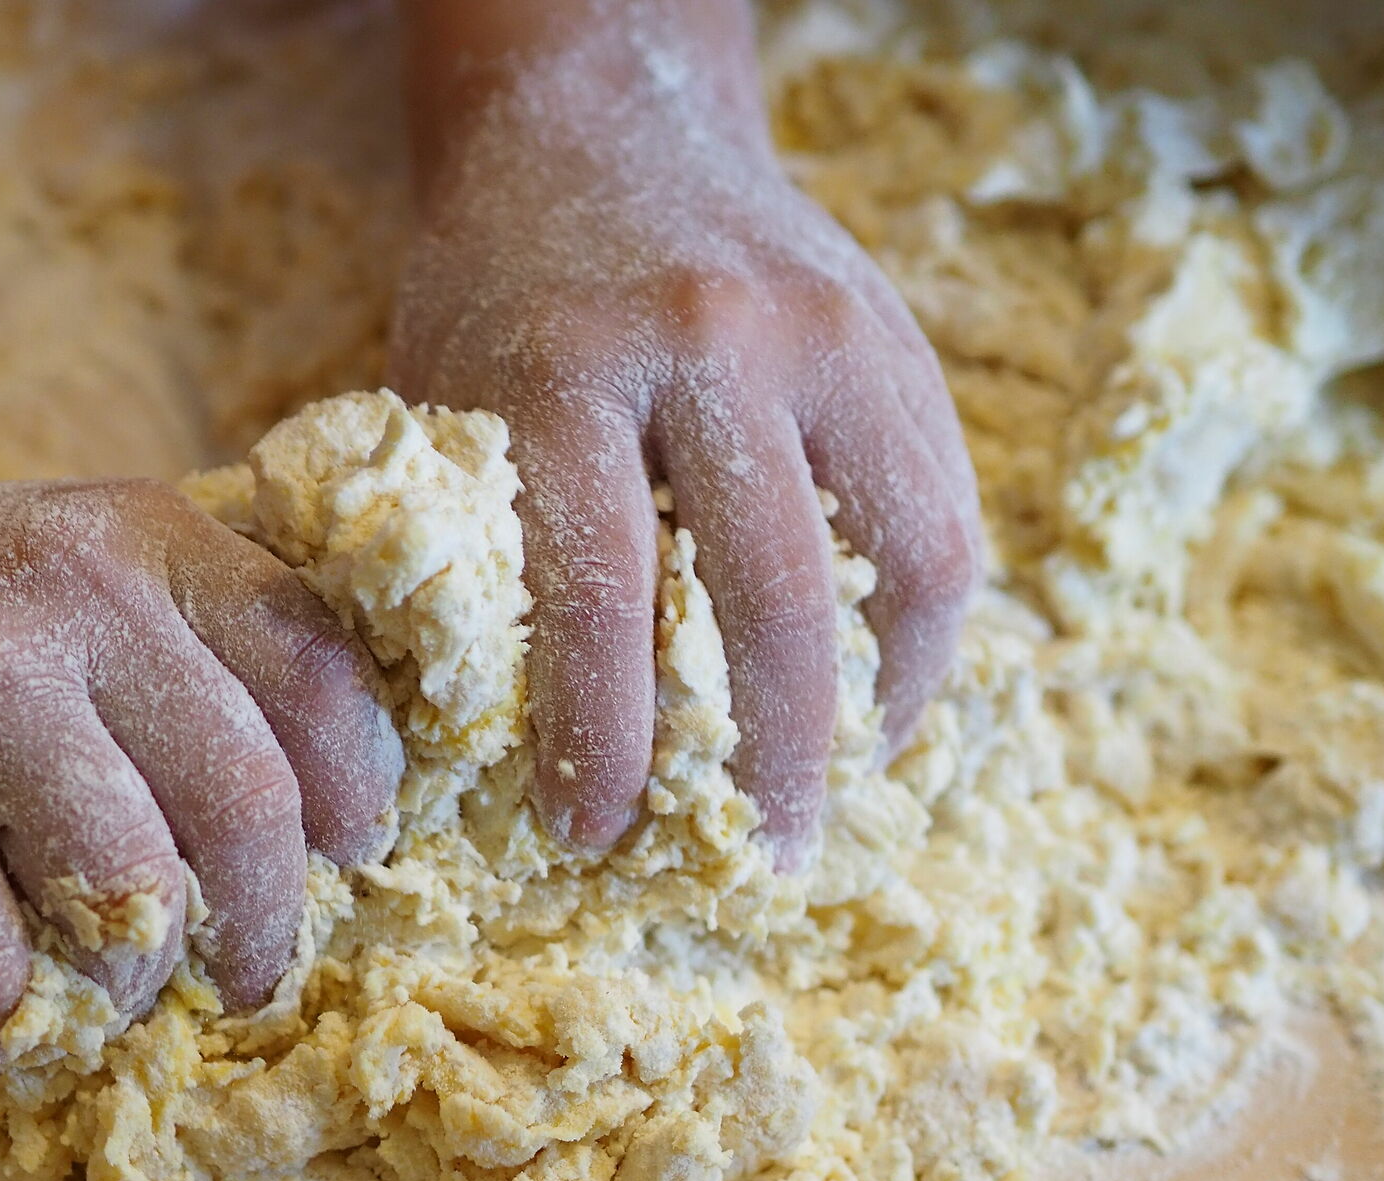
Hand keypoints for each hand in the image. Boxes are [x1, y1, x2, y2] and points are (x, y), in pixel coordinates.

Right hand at [0, 477, 402, 1056]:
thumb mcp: (84, 571)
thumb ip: (203, 648)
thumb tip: (341, 823)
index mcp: (145, 537)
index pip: (317, 675)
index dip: (355, 794)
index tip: (342, 860)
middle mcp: (66, 597)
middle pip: (243, 805)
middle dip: (261, 928)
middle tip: (245, 976)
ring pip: (131, 895)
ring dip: (136, 984)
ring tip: (112, 993)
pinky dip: (6, 1021)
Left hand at [391, 5, 981, 858]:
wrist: (603, 113)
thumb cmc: (496, 292)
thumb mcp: (442, 400)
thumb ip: (465, 547)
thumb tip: (461, 755)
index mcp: (564, 367)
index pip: (597, 592)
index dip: (601, 737)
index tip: (589, 832)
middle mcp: (709, 343)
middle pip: (763, 595)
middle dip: (758, 757)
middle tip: (747, 863)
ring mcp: (825, 335)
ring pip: (887, 561)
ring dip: (864, 714)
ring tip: (829, 808)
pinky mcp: (897, 344)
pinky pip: (940, 519)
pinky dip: (916, 636)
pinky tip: (875, 712)